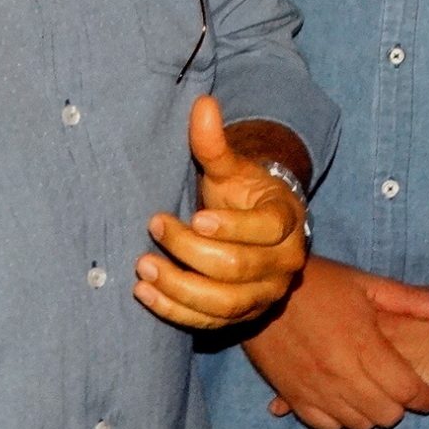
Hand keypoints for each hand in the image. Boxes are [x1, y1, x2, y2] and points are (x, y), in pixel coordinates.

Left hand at [136, 97, 312, 330]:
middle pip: (238, 269)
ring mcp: (264, 295)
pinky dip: (175, 312)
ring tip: (142, 266)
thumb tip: (203, 104)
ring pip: (224, 304)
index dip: (230, 227)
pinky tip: (145, 292)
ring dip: (179, 288)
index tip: (194, 218)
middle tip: (155, 226)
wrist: (255, 228)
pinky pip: (210, 324)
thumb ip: (215, 143)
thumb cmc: (242, 194)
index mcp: (286, 222)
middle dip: (191, 252)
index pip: (265, 231)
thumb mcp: (230, 167)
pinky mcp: (242, 317)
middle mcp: (283, 264)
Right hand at [240, 254, 428, 428]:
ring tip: (370, 393)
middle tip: (398, 390)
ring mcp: (315, 388)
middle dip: (400, 405)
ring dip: (370, 413)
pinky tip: (341, 399)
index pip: (408, 391)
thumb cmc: (317, 284)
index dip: (426, 397)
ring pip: (358, 424)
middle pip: (387, 415)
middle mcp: (342, 374)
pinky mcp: (292, 394)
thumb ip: (412, 300)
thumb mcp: (365, 284)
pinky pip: (325, 425)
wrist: (262, 289)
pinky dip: (339, 418)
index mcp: (364, 346)